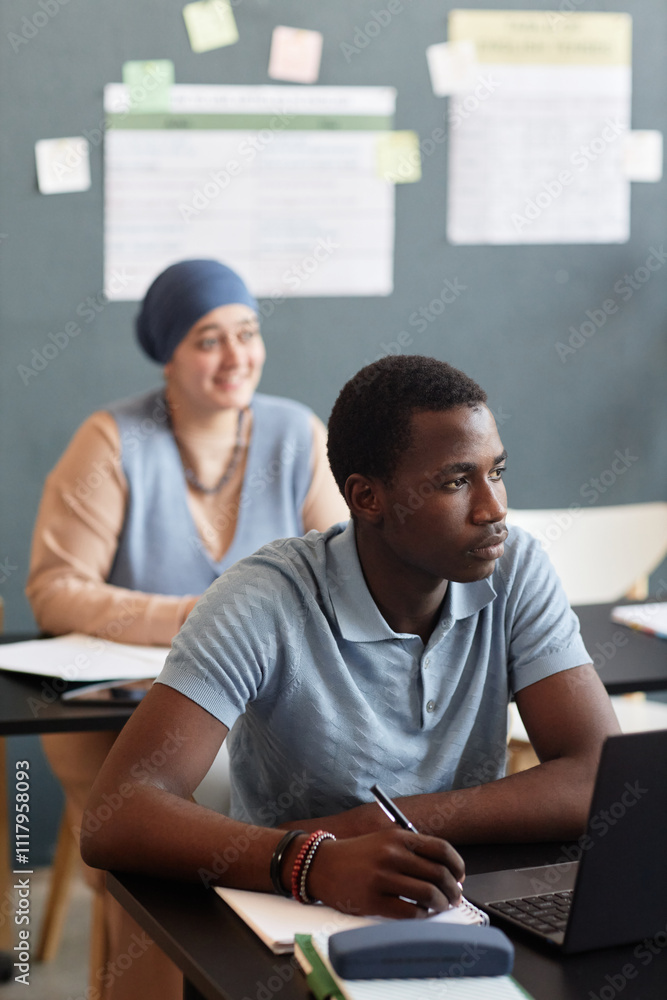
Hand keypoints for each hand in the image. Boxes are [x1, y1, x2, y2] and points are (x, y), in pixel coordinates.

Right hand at [307, 828, 464, 919]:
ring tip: (441, 906)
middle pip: (438, 873)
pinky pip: (409, 912)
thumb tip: (446, 872)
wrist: (323, 865)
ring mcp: (382, 878)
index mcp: (398, 837)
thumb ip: (412, 851)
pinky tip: (422, 913)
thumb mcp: (385, 841)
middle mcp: (392, 855)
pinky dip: (422, 915)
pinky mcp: (373, 900)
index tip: (460, 876)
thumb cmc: (359, 855)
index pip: (441, 849)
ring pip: (428, 894)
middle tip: (455, 896)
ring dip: (441, 903)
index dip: (457, 865)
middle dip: (453, 889)